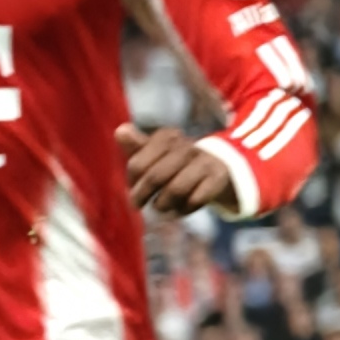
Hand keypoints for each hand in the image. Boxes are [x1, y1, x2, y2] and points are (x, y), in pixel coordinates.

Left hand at [120, 123, 236, 213]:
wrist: (214, 168)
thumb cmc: (173, 163)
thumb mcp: (152, 154)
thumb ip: (135, 146)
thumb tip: (120, 130)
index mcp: (167, 137)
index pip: (137, 164)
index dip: (131, 180)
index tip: (132, 186)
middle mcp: (187, 146)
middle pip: (155, 177)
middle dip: (142, 195)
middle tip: (137, 205)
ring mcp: (205, 161)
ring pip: (175, 190)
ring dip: (163, 204)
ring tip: (160, 206)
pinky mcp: (219, 177)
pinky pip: (195, 200)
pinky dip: (184, 209)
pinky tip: (180, 207)